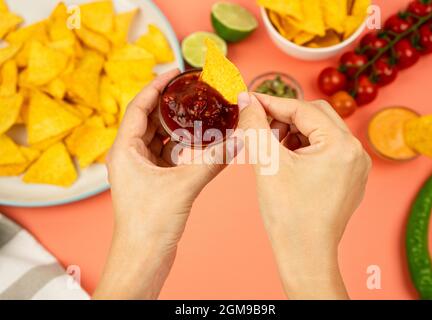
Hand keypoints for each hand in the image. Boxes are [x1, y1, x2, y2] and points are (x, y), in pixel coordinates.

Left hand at [94, 69, 232, 298]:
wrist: (144, 257)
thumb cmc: (149, 223)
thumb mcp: (184, 185)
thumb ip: (213, 160)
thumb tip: (239, 140)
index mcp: (125, 149)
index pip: (139, 106)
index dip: (156, 87)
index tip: (175, 73)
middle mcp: (130, 155)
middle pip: (150, 120)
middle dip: (171, 105)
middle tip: (193, 92)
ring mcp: (141, 169)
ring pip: (160, 138)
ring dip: (179, 127)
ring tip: (199, 113)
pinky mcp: (153, 181)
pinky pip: (168, 155)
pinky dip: (183, 147)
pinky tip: (201, 142)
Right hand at [237, 93, 371, 299]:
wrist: (305, 255)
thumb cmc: (289, 215)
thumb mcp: (267, 164)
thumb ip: (255, 125)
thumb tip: (246, 99)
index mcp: (340, 145)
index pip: (303, 109)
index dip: (272, 102)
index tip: (249, 99)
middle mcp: (356, 152)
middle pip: (316, 116)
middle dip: (285, 116)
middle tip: (259, 124)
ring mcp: (355, 166)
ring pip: (321, 132)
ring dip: (294, 131)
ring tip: (272, 146)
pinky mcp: (349, 178)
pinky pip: (326, 149)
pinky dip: (305, 147)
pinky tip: (286, 158)